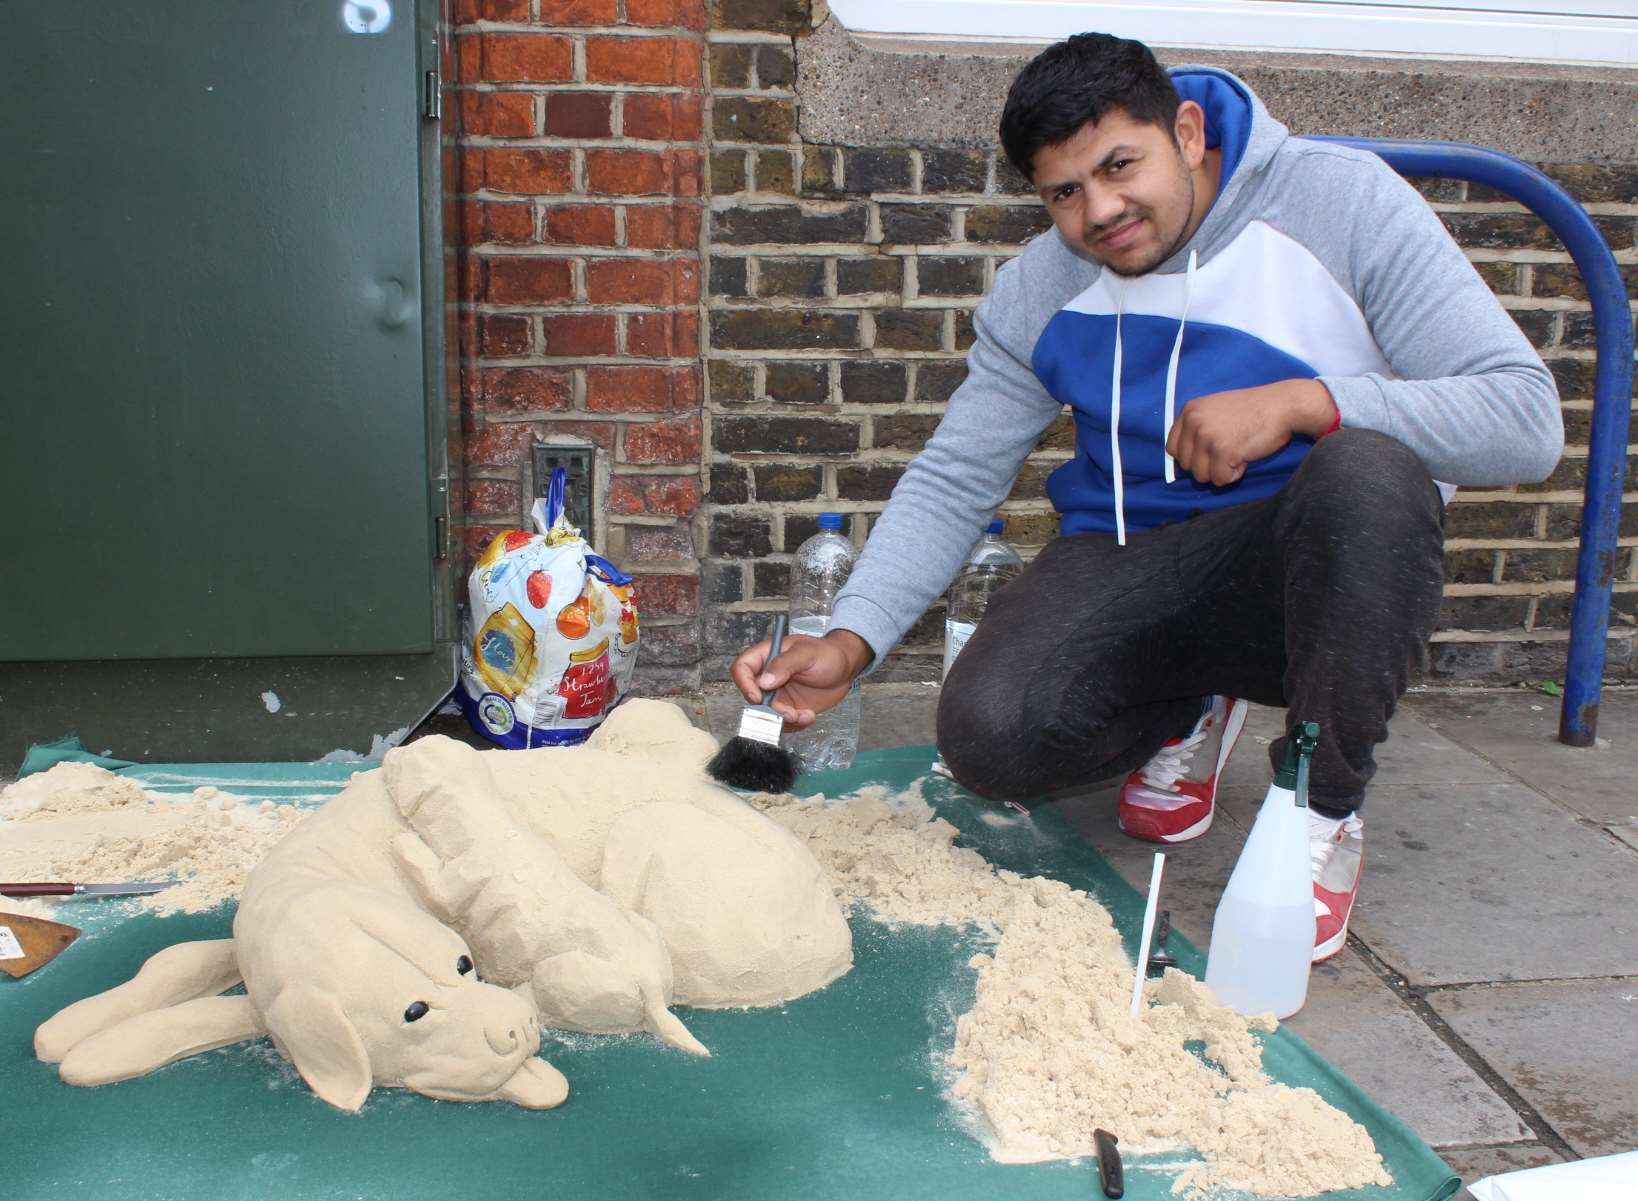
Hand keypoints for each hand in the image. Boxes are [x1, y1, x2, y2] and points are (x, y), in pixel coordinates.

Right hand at [728, 629, 872, 728]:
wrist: (846, 668)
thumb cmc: (828, 653)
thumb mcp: (807, 654)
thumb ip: (784, 664)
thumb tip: (764, 681)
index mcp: (768, 655)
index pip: (742, 667)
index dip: (745, 684)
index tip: (758, 697)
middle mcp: (769, 676)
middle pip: (753, 697)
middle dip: (770, 710)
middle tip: (791, 712)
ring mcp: (778, 694)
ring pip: (767, 714)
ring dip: (785, 720)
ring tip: (806, 715)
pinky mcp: (789, 707)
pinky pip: (783, 722)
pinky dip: (795, 724)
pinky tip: (809, 715)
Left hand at [1166, 379, 1337, 486]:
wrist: (1284, 405)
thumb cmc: (1254, 411)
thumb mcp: (1216, 411)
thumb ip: (1196, 430)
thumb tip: (1183, 461)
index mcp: (1189, 411)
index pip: (1172, 448)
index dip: (1193, 456)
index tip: (1211, 452)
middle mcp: (1194, 421)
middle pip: (1186, 466)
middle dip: (1208, 465)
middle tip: (1231, 449)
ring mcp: (1207, 436)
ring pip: (1201, 476)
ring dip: (1221, 470)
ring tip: (1239, 450)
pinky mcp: (1222, 451)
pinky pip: (1220, 480)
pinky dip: (1235, 474)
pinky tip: (1246, 456)